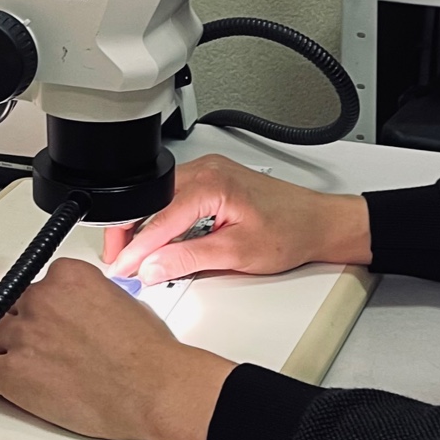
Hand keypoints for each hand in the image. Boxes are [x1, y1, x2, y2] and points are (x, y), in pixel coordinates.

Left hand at [0, 258, 233, 439]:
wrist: (153, 389)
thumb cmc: (148, 353)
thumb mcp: (125, 302)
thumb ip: (89, 298)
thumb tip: (81, 310)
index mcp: (68, 276)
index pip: (35, 282)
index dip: (43, 305)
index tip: (49, 318)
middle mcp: (42, 299)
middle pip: (10, 307)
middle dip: (23, 326)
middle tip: (43, 346)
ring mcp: (24, 335)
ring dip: (5, 349)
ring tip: (27, 366)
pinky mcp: (13, 374)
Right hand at [102, 153, 370, 283]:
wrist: (318, 223)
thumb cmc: (291, 231)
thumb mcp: (236, 253)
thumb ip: (189, 259)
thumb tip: (152, 267)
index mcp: (212, 183)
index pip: (159, 219)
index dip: (135, 248)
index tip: (121, 269)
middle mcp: (207, 170)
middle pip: (151, 202)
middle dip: (131, 233)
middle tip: (121, 263)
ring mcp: (209, 172)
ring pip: (160, 200)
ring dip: (146, 228)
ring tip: (138, 257)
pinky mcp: (212, 180)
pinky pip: (174, 199)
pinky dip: (162, 221)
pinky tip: (160, 242)